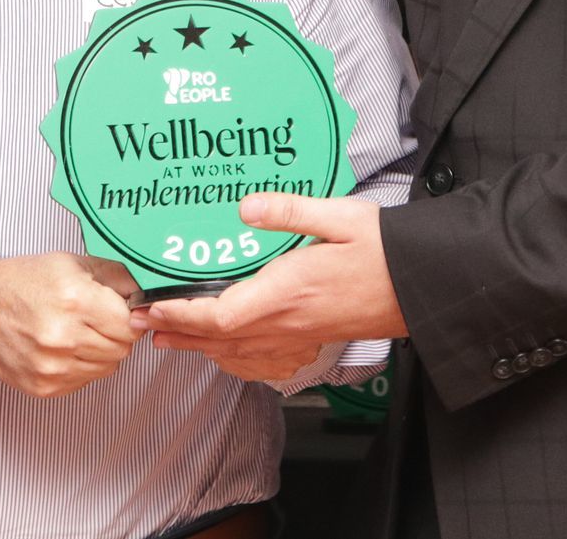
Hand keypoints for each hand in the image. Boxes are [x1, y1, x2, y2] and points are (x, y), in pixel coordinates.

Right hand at [0, 251, 139, 397]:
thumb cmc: (20, 283)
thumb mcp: (71, 264)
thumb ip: (116, 278)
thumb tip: (150, 292)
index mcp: (73, 299)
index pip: (130, 323)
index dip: (130, 315)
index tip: (123, 310)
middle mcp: (62, 336)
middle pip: (122, 348)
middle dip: (116, 332)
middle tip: (96, 317)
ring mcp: (53, 366)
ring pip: (108, 367)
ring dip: (100, 350)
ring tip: (76, 330)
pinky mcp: (44, 386)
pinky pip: (85, 380)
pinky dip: (81, 365)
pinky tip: (63, 346)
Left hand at [131, 194, 405, 381]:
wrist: (425, 286)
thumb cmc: (385, 250)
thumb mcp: (339, 217)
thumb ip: (290, 211)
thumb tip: (246, 206)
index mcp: (287, 291)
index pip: (219, 316)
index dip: (179, 317)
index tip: (150, 308)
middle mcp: (289, 322)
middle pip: (219, 339)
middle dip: (176, 333)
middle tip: (141, 323)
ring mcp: (300, 336)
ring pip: (238, 353)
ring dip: (199, 347)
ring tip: (168, 338)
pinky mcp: (312, 339)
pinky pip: (264, 360)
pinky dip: (234, 358)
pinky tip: (223, 352)